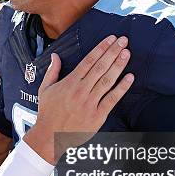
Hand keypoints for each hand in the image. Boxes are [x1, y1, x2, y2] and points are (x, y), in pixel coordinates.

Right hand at [24, 35, 133, 162]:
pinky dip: (122, 88)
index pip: (88, 60)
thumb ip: (52, 71)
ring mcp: (90, 103)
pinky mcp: (97, 116)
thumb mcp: (44, 89)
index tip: (111, 39)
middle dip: (113, 52)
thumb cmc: (47, 113)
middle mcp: (81, 90)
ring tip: (127, 53)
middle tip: (123, 40)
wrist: (50, 137)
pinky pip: (112, 99)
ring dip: (118, 65)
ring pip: (107, 80)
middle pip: (100, 67)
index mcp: (69, 82)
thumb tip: (55, 55)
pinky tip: (130, 77)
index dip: (101, 48)